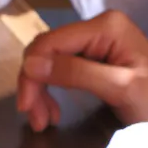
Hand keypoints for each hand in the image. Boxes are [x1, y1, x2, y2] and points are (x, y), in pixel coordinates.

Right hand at [18, 10, 147, 128]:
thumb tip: (31, 64)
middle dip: (35, 86)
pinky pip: (60, 69)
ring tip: (44, 120)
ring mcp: (95, 40)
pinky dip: (51, 91)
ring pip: (48, 62)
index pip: (49, 43)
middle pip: (45, 52)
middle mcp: (96, 27)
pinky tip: (54, 110)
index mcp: (104, 27)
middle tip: (35, 119)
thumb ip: (76, 73)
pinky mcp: (94, 55)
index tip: (27, 107)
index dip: (31, 73)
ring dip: (40, 92)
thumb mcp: (120, 88)